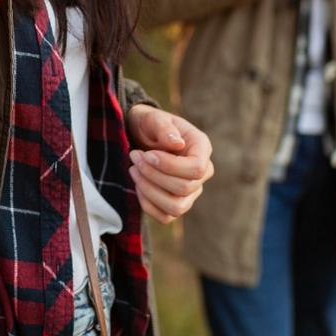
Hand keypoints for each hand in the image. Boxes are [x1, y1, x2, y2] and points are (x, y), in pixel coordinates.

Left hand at [125, 106, 213, 223]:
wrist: (140, 135)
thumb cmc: (150, 125)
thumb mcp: (154, 118)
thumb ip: (164, 128)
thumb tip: (177, 144)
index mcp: (201, 148)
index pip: (197, 169)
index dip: (170, 166)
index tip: (147, 154)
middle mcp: (202, 173)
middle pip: (184, 188)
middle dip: (153, 175)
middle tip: (134, 156)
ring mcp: (191, 192)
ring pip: (176, 207)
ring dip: (149, 191)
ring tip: (134, 170)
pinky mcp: (176, 204)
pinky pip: (165, 217)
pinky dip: (147, 204)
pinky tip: (138, 184)